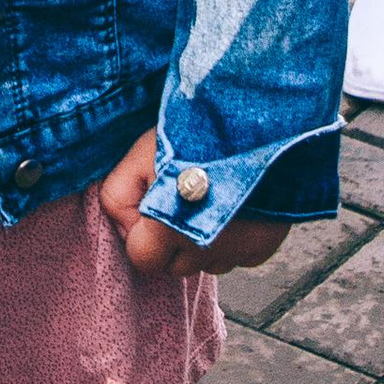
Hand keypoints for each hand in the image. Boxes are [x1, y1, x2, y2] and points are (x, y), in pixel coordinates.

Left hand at [97, 130, 295, 279]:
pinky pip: (239, 257)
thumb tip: (127, 226)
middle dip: (171, 241)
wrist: (257, 118)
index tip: (150, 207)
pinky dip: (234, 240)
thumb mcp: (140, 154)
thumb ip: (118, 195)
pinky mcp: (265, 246)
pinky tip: (235, 208)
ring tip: (209, 200)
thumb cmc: (195, 131)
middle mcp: (205, 249)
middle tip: (179, 201)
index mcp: (169, 229)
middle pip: (175, 265)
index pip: (142, 260)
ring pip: (208, 263)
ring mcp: (239, 250)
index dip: (141, 235)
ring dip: (203, 243)